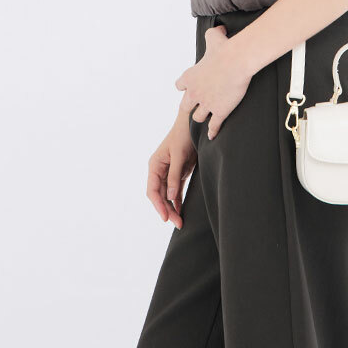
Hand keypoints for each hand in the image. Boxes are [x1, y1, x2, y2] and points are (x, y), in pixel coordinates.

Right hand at [146, 111, 196, 227]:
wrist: (194, 124)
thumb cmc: (184, 136)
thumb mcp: (179, 155)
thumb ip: (174, 175)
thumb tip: (169, 197)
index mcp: (155, 165)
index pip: (153, 190)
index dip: (158, 205)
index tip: (165, 218)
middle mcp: (159, 170)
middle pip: (160, 195)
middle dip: (167, 210)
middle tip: (178, 223)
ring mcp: (168, 172)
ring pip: (167, 195)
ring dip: (172, 208)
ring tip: (180, 222)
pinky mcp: (178, 173)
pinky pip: (175, 191)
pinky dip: (177, 201)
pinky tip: (181, 211)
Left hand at [174, 24, 251, 140]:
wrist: (237, 61)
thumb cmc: (225, 49)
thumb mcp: (214, 37)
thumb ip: (212, 34)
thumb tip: (218, 28)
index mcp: (190, 77)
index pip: (179, 86)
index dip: (185, 87)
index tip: (190, 88)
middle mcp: (194, 93)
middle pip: (185, 107)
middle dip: (191, 106)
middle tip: (197, 106)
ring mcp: (206, 104)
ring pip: (198, 118)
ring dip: (202, 117)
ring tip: (207, 118)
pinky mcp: (219, 112)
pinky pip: (213, 126)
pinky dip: (213, 131)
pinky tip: (212, 135)